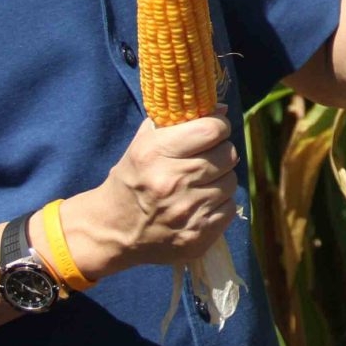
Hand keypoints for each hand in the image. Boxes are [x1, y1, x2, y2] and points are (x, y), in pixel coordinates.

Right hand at [60, 114, 239, 274]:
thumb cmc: (132, 180)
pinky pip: (229, 208)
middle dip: (221, 152)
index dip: (218, 127)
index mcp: (156, 153)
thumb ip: (178, 122)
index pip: (211, 130)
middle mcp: (172, 182)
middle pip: (227, 155)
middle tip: (208, 158)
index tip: (214, 131)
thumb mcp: (143, 145)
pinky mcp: (198, 235)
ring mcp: (187, 211)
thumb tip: (222, 109)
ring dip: (221, 179)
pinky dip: (219, 205)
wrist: (114, 231)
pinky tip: (200, 204)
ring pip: (231, 182)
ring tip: (201, 183)